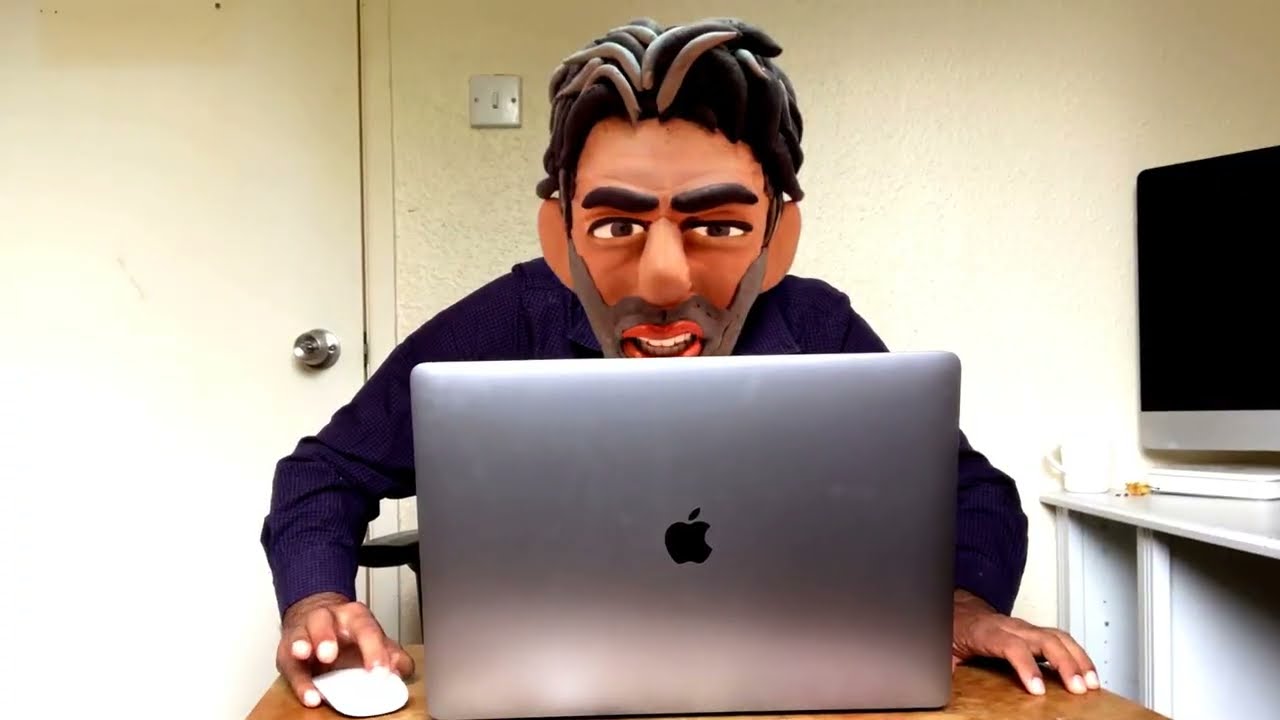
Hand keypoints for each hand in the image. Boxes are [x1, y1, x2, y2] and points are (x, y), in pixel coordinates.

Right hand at [276, 592, 413, 707]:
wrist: (319, 621)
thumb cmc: (349, 635)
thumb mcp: (373, 640)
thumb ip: (391, 654)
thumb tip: (400, 669)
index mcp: (354, 616)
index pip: (366, 628)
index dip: (374, 650)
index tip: (380, 671)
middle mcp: (327, 618)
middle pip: (324, 621)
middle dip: (325, 637)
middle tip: (329, 655)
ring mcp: (304, 632)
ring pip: (300, 634)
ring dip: (302, 645)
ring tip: (305, 655)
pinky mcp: (287, 652)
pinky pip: (291, 666)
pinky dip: (299, 682)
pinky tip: (309, 694)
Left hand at [951, 589, 1098, 695]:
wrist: (958, 609)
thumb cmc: (954, 628)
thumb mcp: (943, 650)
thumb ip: (945, 668)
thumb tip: (938, 685)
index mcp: (986, 632)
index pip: (1011, 646)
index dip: (1026, 666)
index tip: (1037, 689)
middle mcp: (1010, 627)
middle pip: (1043, 639)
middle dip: (1065, 663)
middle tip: (1077, 688)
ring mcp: (1025, 627)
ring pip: (1058, 637)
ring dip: (1078, 659)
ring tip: (1092, 683)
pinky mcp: (1034, 632)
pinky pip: (1061, 639)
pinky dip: (1078, 655)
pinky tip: (1088, 673)